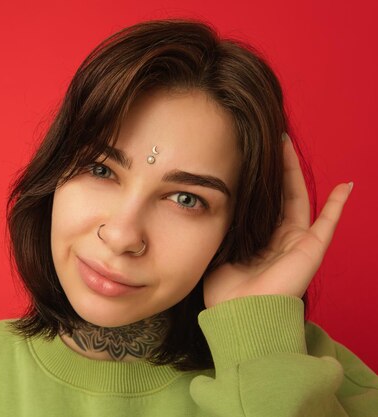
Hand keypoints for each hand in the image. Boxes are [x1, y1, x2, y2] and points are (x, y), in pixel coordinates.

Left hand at [203, 133, 352, 307]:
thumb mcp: (219, 252)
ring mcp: (297, 242)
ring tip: (287, 146)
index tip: (249, 153)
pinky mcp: (311, 250)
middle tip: (270, 140)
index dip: (258, 179)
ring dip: (293, 172)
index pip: (260, 202)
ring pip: (298, 199)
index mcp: (258, 239)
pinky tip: (346, 186)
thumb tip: (210, 205)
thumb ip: (222, 231)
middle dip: (275, 167)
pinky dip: (338, 205)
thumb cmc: (226, 291)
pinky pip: (328, 224)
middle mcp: (279, 238)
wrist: (240, 315)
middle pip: (280, 194)